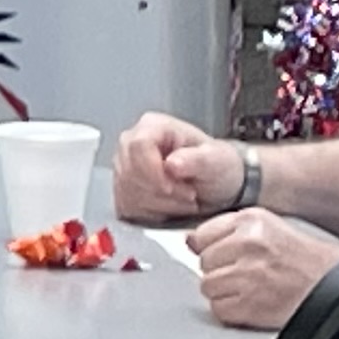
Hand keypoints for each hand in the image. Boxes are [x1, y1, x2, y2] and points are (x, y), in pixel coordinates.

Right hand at [113, 111, 239, 225]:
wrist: (216, 185)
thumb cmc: (217, 166)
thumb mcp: (217, 161)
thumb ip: (197, 160)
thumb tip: (172, 164)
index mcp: (154, 126)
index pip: (138, 145)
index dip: (152, 170)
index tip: (172, 188)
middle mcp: (132, 142)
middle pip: (129, 170)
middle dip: (160, 191)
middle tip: (189, 196)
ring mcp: (123, 165)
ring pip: (127, 191)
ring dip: (160, 204)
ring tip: (185, 201)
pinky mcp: (121, 187)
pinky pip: (126, 205)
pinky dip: (151, 213)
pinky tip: (170, 207)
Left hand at [191, 209, 338, 330]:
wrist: (335, 283)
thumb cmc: (304, 258)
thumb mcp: (267, 228)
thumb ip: (226, 230)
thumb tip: (190, 240)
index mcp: (250, 221)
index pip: (201, 236)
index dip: (213, 250)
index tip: (228, 256)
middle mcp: (247, 245)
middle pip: (202, 262)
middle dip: (220, 270)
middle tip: (247, 274)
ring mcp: (248, 275)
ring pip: (207, 286)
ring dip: (225, 292)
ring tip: (252, 288)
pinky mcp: (251, 303)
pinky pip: (219, 309)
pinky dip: (232, 311)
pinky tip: (253, 302)